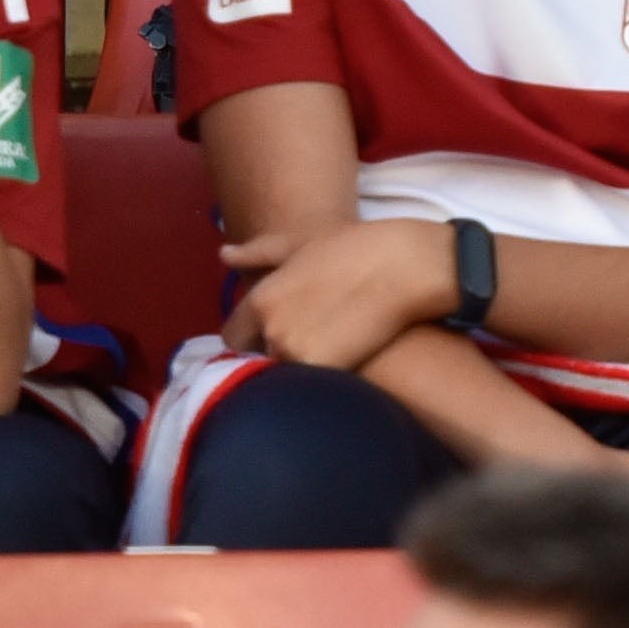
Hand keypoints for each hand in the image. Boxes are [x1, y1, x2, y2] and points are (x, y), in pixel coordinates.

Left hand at [223, 217, 458, 368]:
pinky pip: (308, 385)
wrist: (405, 268)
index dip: (251, 335)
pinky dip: (317, 379)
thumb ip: (257, 252)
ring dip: (295, 366)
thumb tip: (223, 255)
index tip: (275, 329)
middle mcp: (271, 331)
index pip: (233, 336)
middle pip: (256, 359)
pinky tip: (340, 358)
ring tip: (325, 345)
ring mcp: (297, 355)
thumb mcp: (301, 242)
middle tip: (306, 334)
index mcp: (261, 300)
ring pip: (282, 375)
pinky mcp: (326, 373)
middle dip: (272, 351)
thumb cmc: (355, 248)